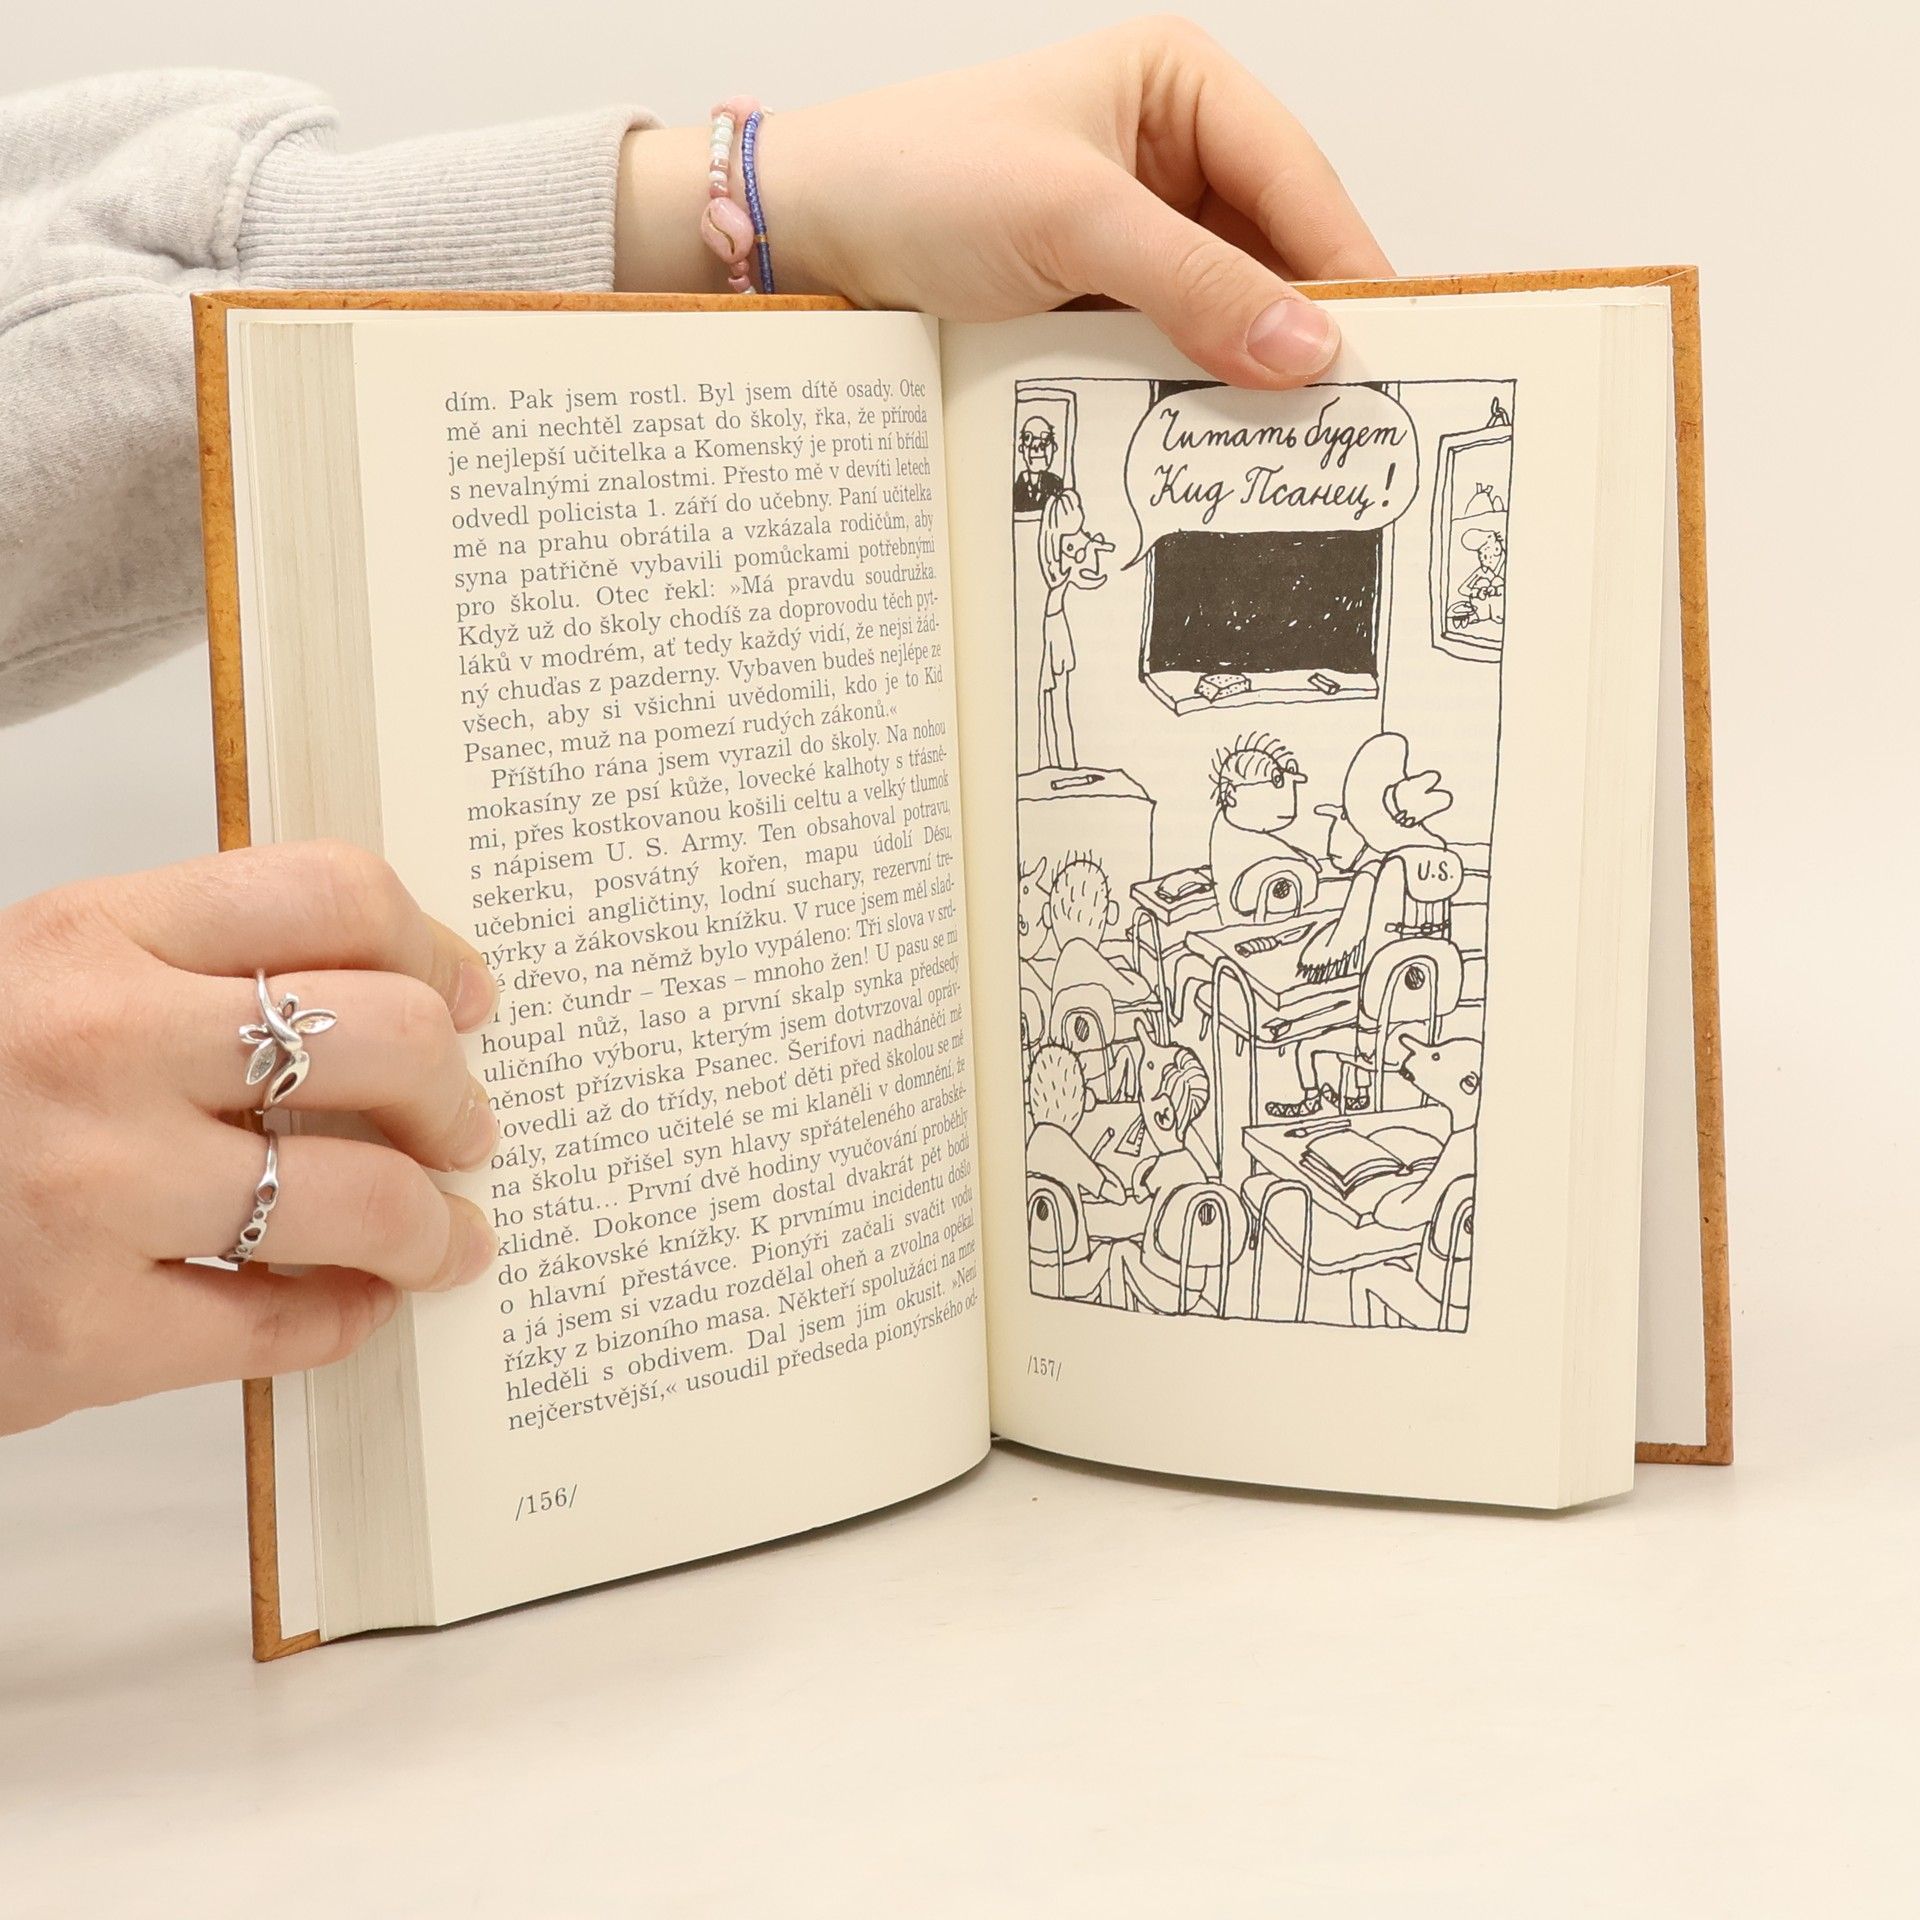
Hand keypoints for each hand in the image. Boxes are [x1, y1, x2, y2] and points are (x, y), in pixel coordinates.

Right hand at [0, 842, 500, 1435]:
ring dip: (432, 1227)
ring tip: (444, 1237)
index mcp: (92, 934)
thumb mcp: (43, 980)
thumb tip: (401, 997)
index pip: (334, 894)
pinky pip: (280, 1325)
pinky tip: (355, 1304)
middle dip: (454, 1096)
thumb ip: (192, 971)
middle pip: (385, 1040)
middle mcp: (98, 1046)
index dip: (432, 949)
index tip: (466, 997)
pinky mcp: (76, 1328)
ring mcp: (90, 1190)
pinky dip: (343, 1319)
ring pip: (362, 1198)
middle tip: (464, 1129)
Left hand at [618, 16, 1390, 384]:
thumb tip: (1308, 348)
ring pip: (1227, 310)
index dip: (1342, 268)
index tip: (1382, 353)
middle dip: (1300, 329)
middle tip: (1345, 416)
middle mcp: (1169, 155)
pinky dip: (1190, 393)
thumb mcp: (1071, 219)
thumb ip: (1196, 285)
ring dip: (1245, 372)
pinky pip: (1171, 350)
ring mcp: (1135, 234)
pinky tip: (1207, 438)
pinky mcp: (1099, 301)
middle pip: (1273, 251)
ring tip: (1284, 441)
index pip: (1298, 179)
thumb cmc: (918, 178)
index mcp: (1179, 87)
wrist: (808, 234)